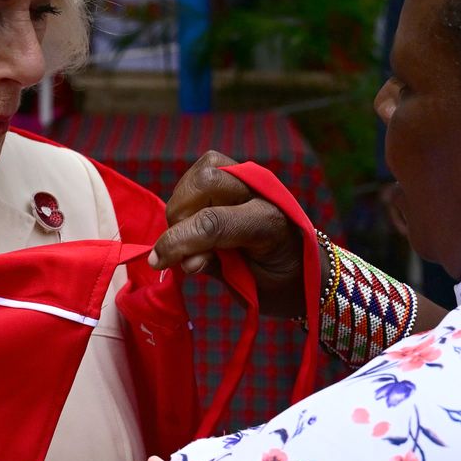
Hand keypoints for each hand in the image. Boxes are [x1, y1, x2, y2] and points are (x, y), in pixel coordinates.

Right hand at [148, 150, 307, 317]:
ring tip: (188, 235)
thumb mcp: (250, 288)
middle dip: (180, 215)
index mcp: (270, 223)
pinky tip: (192, 220)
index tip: (158, 261)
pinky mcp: (240, 175)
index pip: (214, 223)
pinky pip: (203, 172)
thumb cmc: (276, 283)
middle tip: (180, 247)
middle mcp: (263, 193)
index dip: (179, 241)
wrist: (302, 267)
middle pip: (206, 182)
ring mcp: (252, 180)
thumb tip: (184, 261)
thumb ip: (216, 267)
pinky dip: (188, 196)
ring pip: (202, 172)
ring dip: (183, 204)